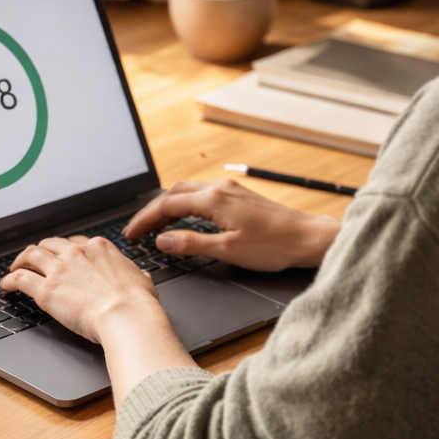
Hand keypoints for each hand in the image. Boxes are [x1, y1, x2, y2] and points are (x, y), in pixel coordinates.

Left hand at [0, 236, 161, 343]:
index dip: (65, 249)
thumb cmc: (136, 302)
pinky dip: (10, 280)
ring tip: (15, 268)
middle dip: (41, 251)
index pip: (75, 241)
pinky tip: (6, 286)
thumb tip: (140, 277)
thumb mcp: (142, 280)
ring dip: (21, 260)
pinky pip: (20, 278)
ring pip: (31, 255)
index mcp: (99, 248)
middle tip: (35, 260)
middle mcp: (76, 253)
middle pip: (50, 244)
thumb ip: (136, 275)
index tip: (61, 255)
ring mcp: (59, 270)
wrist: (125, 315)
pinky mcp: (46, 290)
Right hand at [123, 179, 340, 271]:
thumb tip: (162, 241)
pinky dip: (184, 204)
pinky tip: (183, 217)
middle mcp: (220, 188)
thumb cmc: (273, 247)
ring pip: (187, 191)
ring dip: (167, 206)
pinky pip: (201, 194)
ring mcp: (230, 189)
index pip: (167, 205)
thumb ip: (191, 244)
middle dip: (152, 211)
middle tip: (137, 231)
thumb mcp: (227, 250)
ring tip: (153, 226)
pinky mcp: (238, 195)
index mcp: (214, 198)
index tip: (131, 235)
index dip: (145, 220)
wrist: (307, 239)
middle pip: (173, 193)